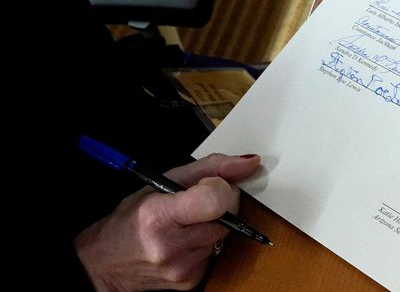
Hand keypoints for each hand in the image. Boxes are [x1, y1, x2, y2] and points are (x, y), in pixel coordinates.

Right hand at [75, 153, 260, 291]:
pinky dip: (207, 242)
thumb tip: (250, 163)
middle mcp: (171, 246)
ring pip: (225, 235)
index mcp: (159, 216)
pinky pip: (216, 252)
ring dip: (215, 223)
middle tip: (198, 202)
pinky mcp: (191, 281)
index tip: (210, 184)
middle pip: (228, 217)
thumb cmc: (132, 219)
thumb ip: (211, 167)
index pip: (216, 199)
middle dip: (221, 203)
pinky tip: (186, 241)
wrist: (105, 266)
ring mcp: (182, 269)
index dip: (221, 187)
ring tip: (187, 223)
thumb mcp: (163, 181)